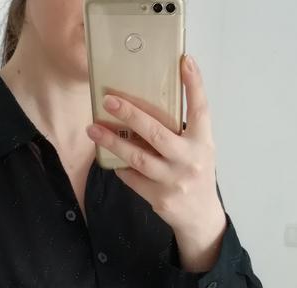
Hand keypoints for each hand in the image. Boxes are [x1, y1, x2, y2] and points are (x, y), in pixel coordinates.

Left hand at [85, 54, 223, 239]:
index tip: (185, 61)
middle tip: (109, 100)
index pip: (201, 109)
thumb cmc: (195, 175)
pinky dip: (121, 167)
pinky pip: (132, 178)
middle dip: (130, 114)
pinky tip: (111, 158)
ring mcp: (174, 180)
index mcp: (203, 142)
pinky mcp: (159, 197)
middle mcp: (190, 160)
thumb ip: (182, 131)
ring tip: (93, 129)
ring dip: (112, 142)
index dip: (194, 84)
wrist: (200, 217)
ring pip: (137, 157)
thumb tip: (146, 106)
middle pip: (156, 132)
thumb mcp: (199, 149)